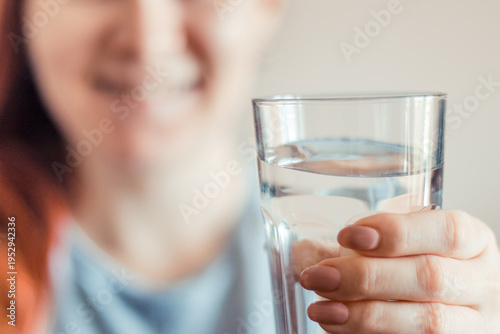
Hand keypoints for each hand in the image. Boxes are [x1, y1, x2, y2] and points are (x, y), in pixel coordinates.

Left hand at [299, 210, 499, 332]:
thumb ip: (368, 243)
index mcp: (473, 242)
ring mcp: (474, 323)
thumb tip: (310, 252)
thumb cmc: (413, 266)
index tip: (348, 236)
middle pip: (430, 277)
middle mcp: (482, 282)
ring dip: (364, 314)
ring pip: (427, 322)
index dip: (396, 233)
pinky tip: (336, 326)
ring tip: (321, 308)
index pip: (447, 232)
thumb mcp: (402, 245)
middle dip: (366, 277)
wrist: (438, 303)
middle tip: (320, 276)